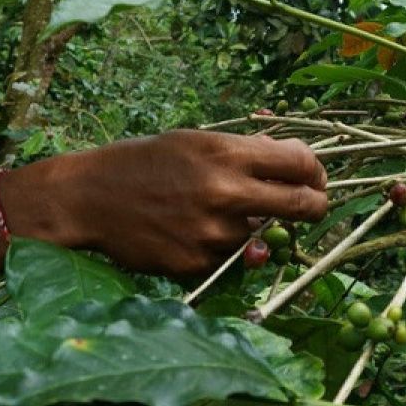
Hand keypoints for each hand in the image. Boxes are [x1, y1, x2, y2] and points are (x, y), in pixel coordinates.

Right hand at [39, 130, 327, 275]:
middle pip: (304, 207)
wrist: (88, 199)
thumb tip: (292, 159)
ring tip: (214, 214)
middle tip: (311, 208)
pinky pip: (230, 259)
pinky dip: (221, 249)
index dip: (317, 173)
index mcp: (226, 154)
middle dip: (315, 207)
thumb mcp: (194, 141)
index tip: (314, 180)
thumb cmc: (142, 163)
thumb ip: (245, 152)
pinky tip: (190, 233)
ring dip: (252, 228)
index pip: (302, 165)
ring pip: (263, 236)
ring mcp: (213, 233)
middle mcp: (225, 193)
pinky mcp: (199, 264)